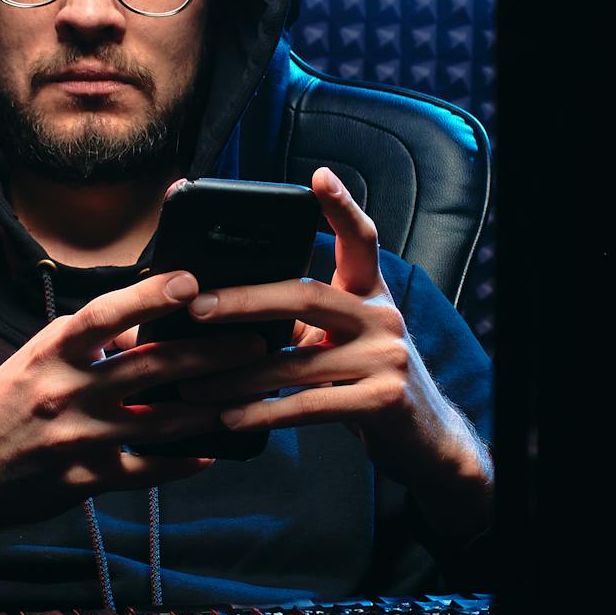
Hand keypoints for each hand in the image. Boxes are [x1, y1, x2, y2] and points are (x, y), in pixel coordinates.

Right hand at [0, 270, 263, 544]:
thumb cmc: (5, 406)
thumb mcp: (34, 359)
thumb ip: (85, 342)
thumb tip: (143, 323)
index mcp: (50, 353)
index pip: (105, 314)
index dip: (150, 295)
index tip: (191, 281)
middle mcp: (65, 391)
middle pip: (150, 366)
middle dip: (210, 353)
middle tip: (253, 342)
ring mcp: (78, 439)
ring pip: (161, 421)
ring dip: (210, 406)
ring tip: (248, 393)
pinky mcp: (86, 479)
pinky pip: (147, 470)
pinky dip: (183, 462)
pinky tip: (211, 452)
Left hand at [174, 168, 492, 514]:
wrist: (423, 437)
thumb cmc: (363, 379)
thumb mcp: (341, 338)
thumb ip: (300, 319)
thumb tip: (221, 305)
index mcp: (370, 292)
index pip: (361, 239)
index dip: (341, 206)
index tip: (317, 177)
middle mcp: (383, 317)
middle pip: (307, 296)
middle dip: (245, 300)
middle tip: (196, 307)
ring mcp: (388, 358)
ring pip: (298, 362)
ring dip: (238, 376)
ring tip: (192, 384)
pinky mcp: (384, 401)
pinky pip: (312, 405)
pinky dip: (265, 413)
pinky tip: (231, 418)